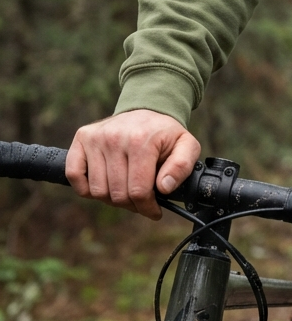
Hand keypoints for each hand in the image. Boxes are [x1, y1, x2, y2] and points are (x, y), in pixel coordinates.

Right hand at [65, 110, 200, 221]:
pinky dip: (86, 189)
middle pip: (117, 194)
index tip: (155, 211)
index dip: (147, 208)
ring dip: (112, 198)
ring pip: (97, 191)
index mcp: (141, 141)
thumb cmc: (165, 134)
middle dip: (132, 204)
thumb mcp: (187, 146)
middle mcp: (114, 138)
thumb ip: (182, 167)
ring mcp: (95, 137)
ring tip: (126, 189)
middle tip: (142, 200)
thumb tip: (163, 187)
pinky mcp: (82, 138)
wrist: (148, 109)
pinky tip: (105, 184)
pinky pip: (75, 176)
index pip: (138, 191)